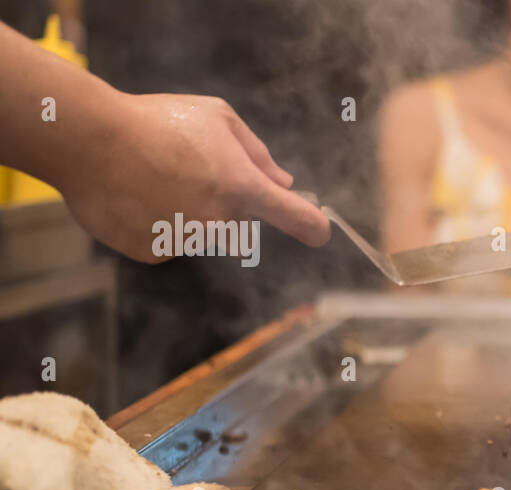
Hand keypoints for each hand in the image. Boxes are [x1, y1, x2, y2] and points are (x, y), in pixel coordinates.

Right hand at [53, 93, 329, 262]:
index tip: (320, 232)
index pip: (295, 217)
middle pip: (239, 220)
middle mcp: (220, 221)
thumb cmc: (156, 120)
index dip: (312, 226)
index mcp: (242, 188)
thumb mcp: (215, 116)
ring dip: (188, 210)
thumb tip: (284, 182)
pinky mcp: (154, 251)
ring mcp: (187, 240)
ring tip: (153, 176)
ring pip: (202, 230)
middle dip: (225, 200)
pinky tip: (134, 195)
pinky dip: (156, 222)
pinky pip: (168, 239)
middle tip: (189, 169)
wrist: (88, 140)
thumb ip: (256, 152)